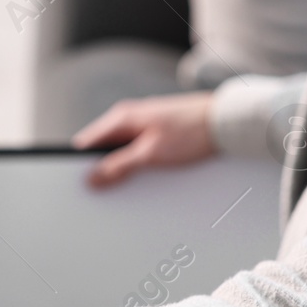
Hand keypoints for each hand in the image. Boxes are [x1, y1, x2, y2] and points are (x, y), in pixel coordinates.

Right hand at [74, 91, 215, 187]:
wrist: (226, 121)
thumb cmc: (192, 132)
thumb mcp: (150, 154)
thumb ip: (119, 167)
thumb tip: (93, 178)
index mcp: (121, 118)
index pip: (86, 143)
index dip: (80, 164)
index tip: (80, 183)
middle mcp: (128, 117)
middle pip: (102, 148)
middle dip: (101, 168)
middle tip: (105, 189)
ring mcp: (142, 122)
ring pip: (119, 149)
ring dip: (120, 166)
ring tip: (129, 182)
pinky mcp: (156, 129)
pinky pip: (134, 148)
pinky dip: (134, 161)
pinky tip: (144, 173)